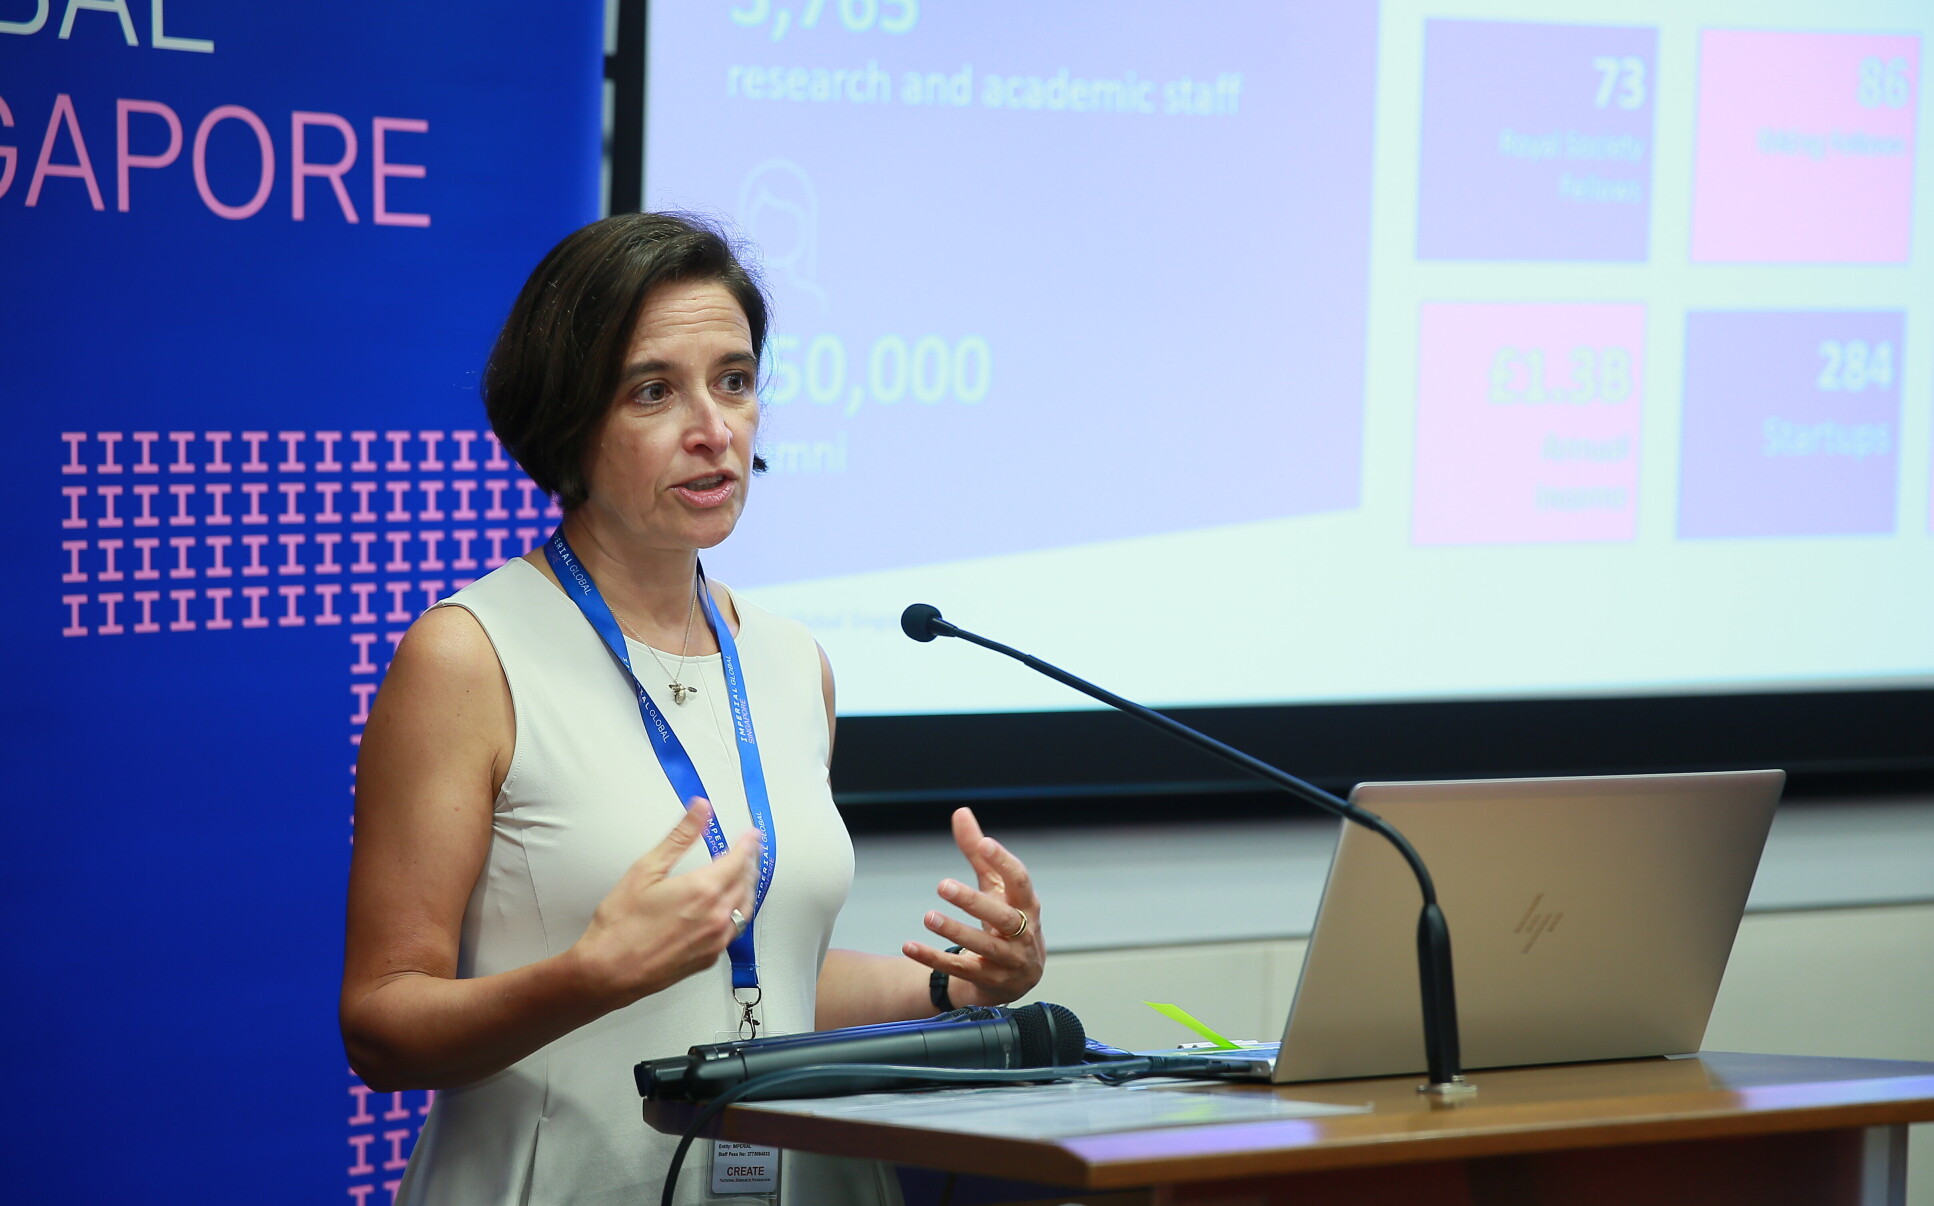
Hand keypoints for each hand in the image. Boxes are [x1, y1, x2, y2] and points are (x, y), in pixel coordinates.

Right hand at [570, 798, 758, 1007]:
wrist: (608, 971)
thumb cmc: (621, 924)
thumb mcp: (646, 870)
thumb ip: (679, 837)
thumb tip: (701, 809)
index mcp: (703, 890)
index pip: (739, 860)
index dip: (748, 844)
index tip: (751, 835)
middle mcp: (716, 916)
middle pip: (746, 883)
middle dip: (749, 863)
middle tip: (749, 851)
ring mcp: (715, 940)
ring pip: (744, 908)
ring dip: (747, 888)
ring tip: (743, 875)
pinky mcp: (708, 957)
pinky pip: (734, 930)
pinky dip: (737, 913)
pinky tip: (728, 908)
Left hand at [902, 807, 1043, 1007]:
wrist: (1017, 978)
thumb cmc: (1005, 921)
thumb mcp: (995, 888)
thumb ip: (979, 853)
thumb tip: (961, 812)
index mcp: (1026, 905)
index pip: (1020, 881)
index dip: (1004, 862)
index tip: (984, 843)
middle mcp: (1023, 933)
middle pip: (1001, 917)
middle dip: (973, 901)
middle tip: (942, 884)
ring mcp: (1008, 960)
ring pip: (982, 946)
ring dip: (954, 932)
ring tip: (928, 916)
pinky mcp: (989, 981)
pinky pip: (959, 970)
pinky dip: (933, 958)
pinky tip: (909, 946)